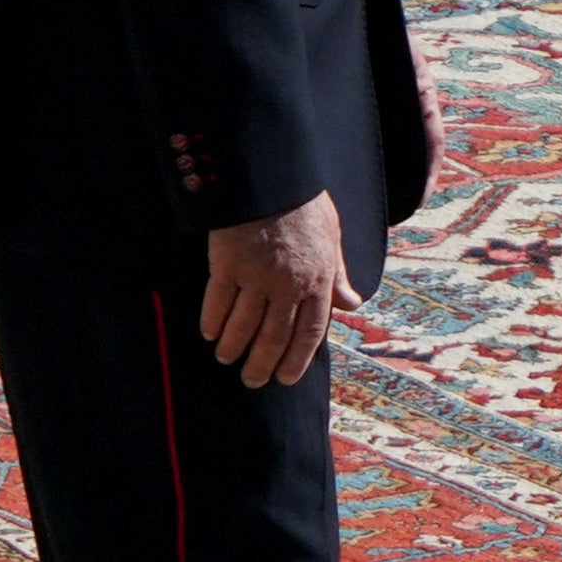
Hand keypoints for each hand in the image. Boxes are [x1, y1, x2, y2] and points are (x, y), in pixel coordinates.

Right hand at [199, 195, 351, 388]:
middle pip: (275, 336)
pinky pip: (218, 302)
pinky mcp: (228, 264)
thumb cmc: (304, 207)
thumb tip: (353, 304)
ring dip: (234, 347)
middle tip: (253, 381)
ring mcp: (257, 276)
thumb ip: (339, 275)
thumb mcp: (333, 239)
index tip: (287, 378)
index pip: (311, 332)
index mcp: (318, 281)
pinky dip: (213, 321)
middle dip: (263, 363)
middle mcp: (288, 285)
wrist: (272, 179)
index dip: (298, 359)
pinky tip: (208, 334)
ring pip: (244, 325)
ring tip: (227, 360)